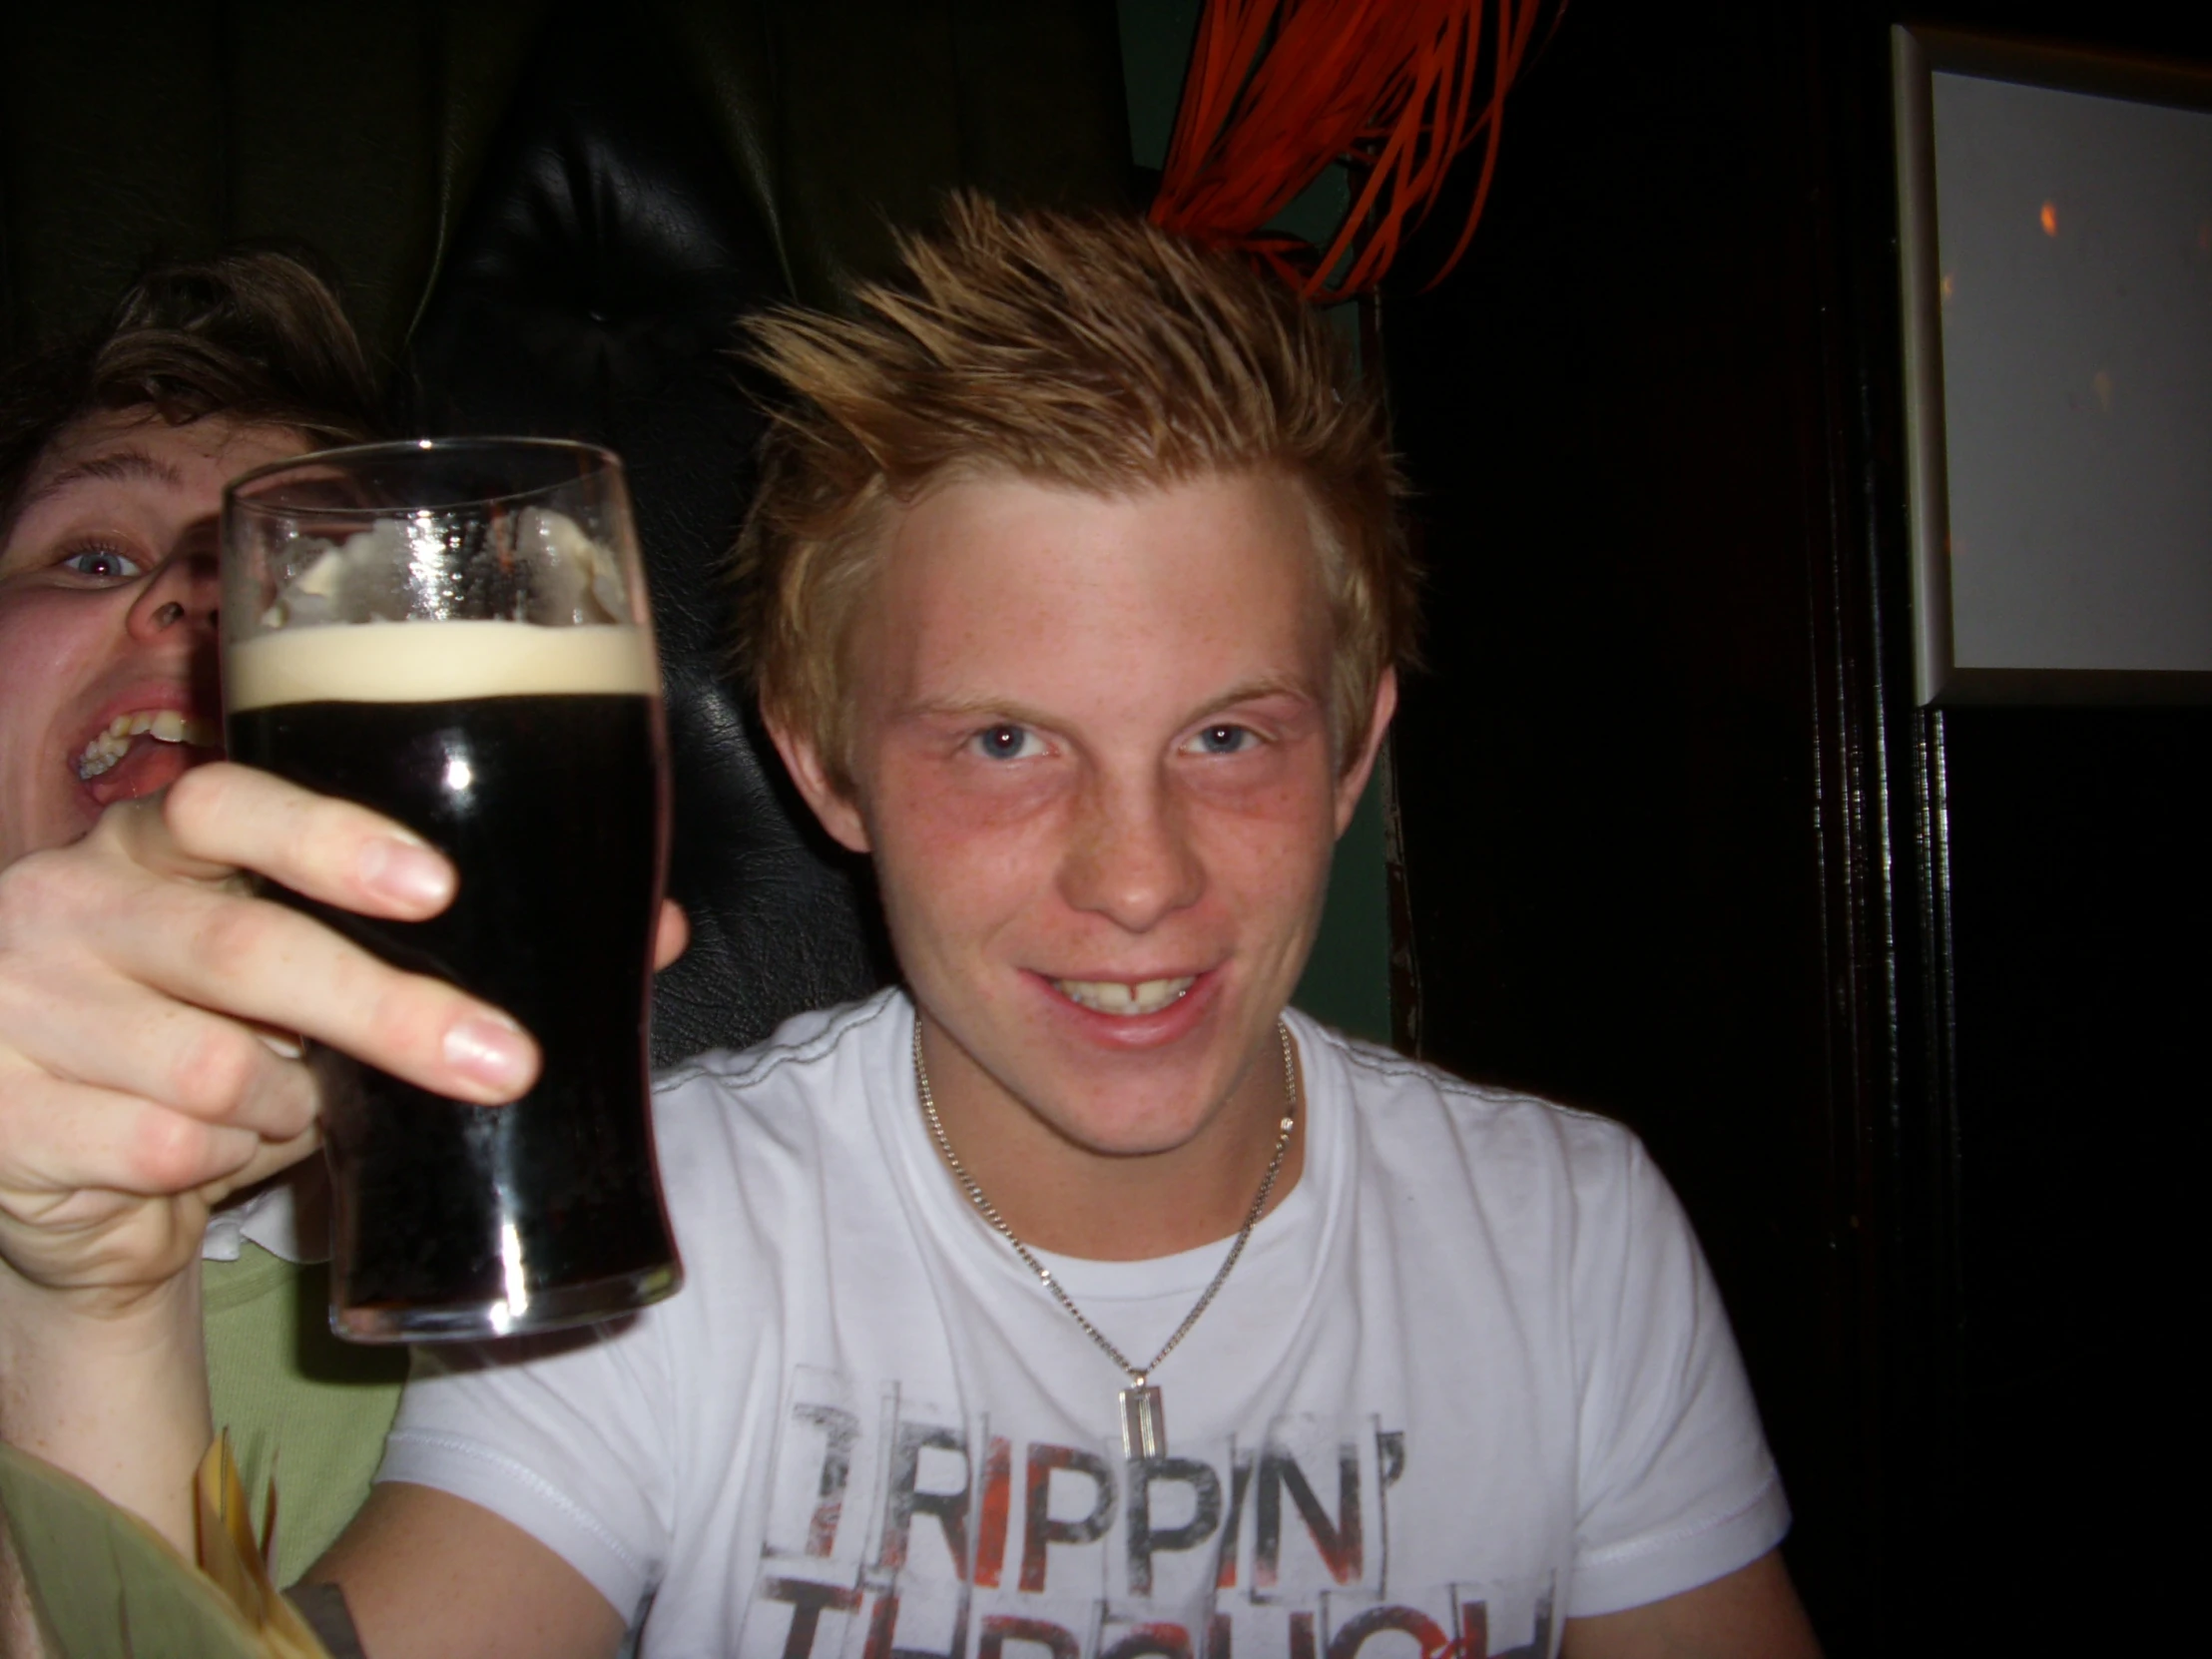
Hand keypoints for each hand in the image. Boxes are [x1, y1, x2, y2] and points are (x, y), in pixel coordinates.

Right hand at [0, 762, 682, 1307]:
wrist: (66, 1164)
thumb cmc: (225, 1033)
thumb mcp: (322, 974)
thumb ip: (459, 942)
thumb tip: (655, 928)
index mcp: (157, 843)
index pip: (223, 805)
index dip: (326, 841)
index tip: (434, 884)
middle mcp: (77, 904)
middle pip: (244, 954)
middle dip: (391, 1013)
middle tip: (506, 1062)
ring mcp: (21, 1008)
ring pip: (213, 1075)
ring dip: (286, 1106)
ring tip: (290, 1097)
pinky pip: (162, 1152)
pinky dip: (221, 1163)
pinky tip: (217, 1148)